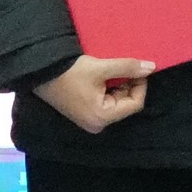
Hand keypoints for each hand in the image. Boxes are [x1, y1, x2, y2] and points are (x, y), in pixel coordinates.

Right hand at [39, 53, 154, 133]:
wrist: (39, 70)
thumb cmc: (69, 71)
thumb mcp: (100, 67)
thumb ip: (127, 68)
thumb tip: (152, 67)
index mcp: (102, 117)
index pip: (135, 104)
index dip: (140, 84)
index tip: (137, 68)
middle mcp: (97, 124)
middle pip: (125, 104)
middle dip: (128, 84)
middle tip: (124, 67)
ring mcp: (90, 120)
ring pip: (116, 101)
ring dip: (118, 85)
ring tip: (112, 69)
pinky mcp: (84, 113)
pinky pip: (105, 101)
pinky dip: (108, 88)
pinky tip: (103, 76)